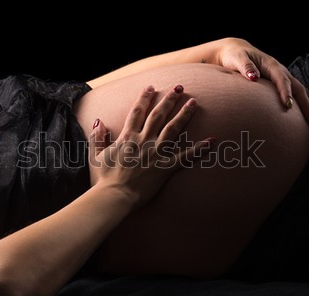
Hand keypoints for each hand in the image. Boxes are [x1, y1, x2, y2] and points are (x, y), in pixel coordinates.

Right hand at [88, 85, 211, 205]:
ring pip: (173, 129)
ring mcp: (156, 153)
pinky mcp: (166, 167)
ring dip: (184, 115)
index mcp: (127, 136)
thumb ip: (98, 137)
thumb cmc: (105, 178)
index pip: (138, 111)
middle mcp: (143, 140)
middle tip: (180, 88)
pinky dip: (199, 149)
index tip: (152, 87)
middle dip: (169, 100)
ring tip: (194, 103)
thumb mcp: (97, 155)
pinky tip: (211, 140)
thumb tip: (99, 121)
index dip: (145, 97)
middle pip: (158, 115)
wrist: (115, 196)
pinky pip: (185, 156)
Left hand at [205, 38, 308, 122]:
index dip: (286, 92)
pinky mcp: (277, 82)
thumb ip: (245, 67)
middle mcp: (279, 70)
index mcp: (271, 65)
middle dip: (305, 102)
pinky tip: (301, 116)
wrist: (234, 51)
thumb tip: (253, 77)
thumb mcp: (237, 59)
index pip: (282, 79)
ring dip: (306, 104)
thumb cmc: (234, 56)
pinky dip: (299, 103)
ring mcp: (280, 76)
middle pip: (297, 86)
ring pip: (298, 90)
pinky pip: (292, 92)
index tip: (288, 105)